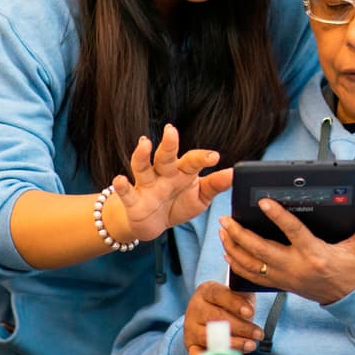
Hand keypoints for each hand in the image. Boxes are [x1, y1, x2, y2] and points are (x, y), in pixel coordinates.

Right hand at [112, 124, 231, 241]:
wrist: (153, 224)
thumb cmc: (178, 204)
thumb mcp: (200, 197)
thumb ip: (215, 185)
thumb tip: (235, 174)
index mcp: (182, 172)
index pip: (192, 161)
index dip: (202, 158)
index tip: (215, 157)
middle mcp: (163, 174)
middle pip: (165, 157)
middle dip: (169, 144)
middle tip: (171, 130)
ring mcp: (147, 185)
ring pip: (143, 167)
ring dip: (142, 155)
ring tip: (144, 144)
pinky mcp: (133, 201)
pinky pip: (127, 192)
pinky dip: (122, 187)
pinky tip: (119, 180)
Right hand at [184, 281, 260, 354]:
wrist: (208, 313)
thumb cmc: (226, 304)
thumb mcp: (236, 294)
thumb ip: (243, 298)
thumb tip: (249, 309)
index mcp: (206, 291)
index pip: (219, 295)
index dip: (235, 304)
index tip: (250, 312)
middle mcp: (195, 308)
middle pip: (216, 318)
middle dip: (241, 327)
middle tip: (257, 334)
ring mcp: (191, 327)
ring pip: (209, 337)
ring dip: (233, 343)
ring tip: (250, 345)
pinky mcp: (190, 345)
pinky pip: (195, 354)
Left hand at [220, 195, 354, 305]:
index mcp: (315, 255)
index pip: (292, 232)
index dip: (277, 216)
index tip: (262, 201)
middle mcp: (297, 267)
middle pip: (261, 251)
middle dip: (240, 235)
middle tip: (226, 219)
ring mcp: (287, 278)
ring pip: (252, 265)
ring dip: (234, 248)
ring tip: (223, 231)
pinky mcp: (283, 284)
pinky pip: (254, 277)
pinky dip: (238, 265)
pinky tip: (229, 252)